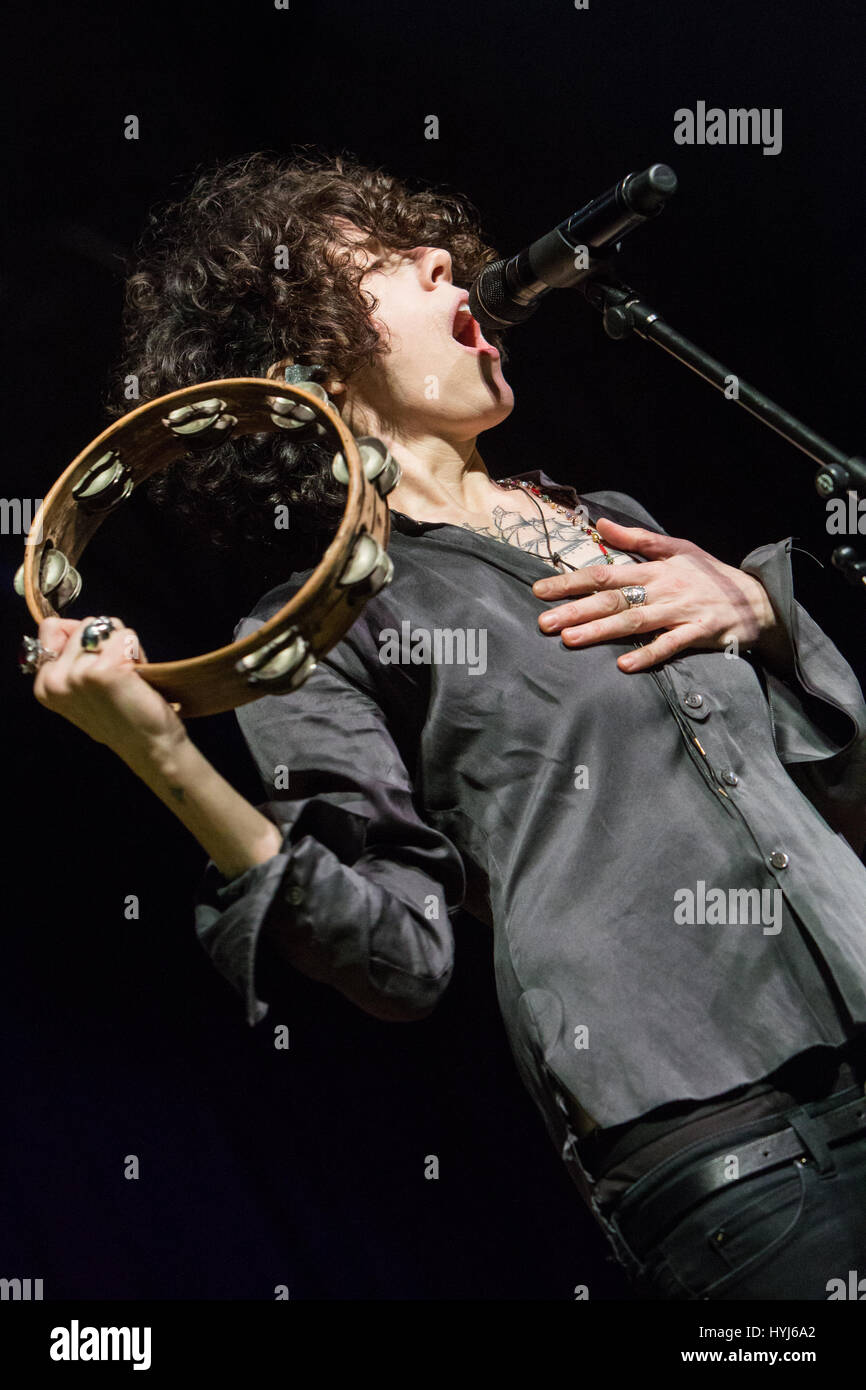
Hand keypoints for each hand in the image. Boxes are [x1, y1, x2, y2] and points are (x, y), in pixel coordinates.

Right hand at [31, 615, 186, 756]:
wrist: (149, 746)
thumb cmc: (123, 716)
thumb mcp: (82, 689)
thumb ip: (70, 658)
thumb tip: (69, 624)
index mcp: (44, 684)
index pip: (51, 627)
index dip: (81, 636)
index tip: (97, 663)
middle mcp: (54, 680)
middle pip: (83, 623)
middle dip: (106, 640)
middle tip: (119, 673)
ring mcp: (76, 675)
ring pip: (104, 626)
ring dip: (123, 645)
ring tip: (129, 675)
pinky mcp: (103, 672)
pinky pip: (125, 635)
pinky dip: (136, 649)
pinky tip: (136, 675)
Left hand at [531, 517, 777, 671]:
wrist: (757, 599)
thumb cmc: (710, 575)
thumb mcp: (677, 548)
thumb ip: (637, 539)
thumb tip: (602, 524)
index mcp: (654, 569)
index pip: (604, 574)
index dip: (571, 581)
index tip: (540, 591)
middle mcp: (663, 589)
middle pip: (613, 599)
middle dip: (576, 610)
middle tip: (544, 623)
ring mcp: (680, 611)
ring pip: (634, 621)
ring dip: (601, 630)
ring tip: (570, 639)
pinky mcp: (698, 633)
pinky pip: (669, 645)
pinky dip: (647, 655)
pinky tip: (624, 665)